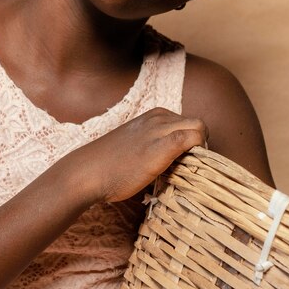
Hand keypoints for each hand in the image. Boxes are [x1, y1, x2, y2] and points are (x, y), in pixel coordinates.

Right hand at [65, 107, 207, 202]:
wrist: (89, 172)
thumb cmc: (109, 166)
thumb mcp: (135, 145)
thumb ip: (154, 145)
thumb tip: (173, 160)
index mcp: (153, 115)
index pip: (188, 123)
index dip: (192, 142)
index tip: (185, 162)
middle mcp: (159, 117)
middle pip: (197, 124)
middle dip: (200, 144)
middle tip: (189, 167)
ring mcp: (161, 129)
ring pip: (199, 128)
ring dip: (200, 148)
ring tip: (186, 170)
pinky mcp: (163, 145)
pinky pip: (193, 138)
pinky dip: (198, 151)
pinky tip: (186, 169)